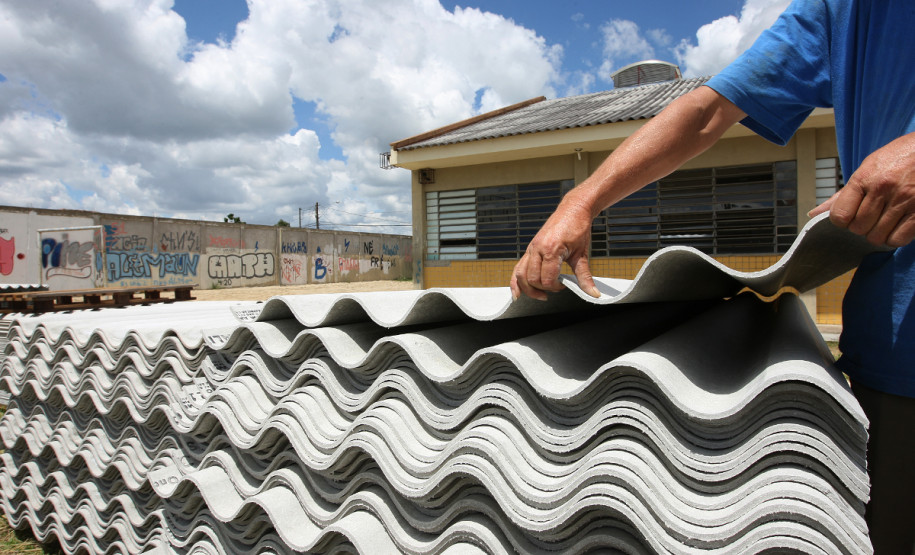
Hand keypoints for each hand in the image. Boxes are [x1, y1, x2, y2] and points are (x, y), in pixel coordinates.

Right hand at [509, 197, 600, 300]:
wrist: (573, 209)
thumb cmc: (578, 228)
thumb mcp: (582, 255)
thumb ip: (585, 277)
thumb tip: (593, 293)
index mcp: (551, 250)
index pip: (547, 279)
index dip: (556, 288)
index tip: (565, 286)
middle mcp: (537, 249)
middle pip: (532, 279)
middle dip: (543, 289)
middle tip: (556, 288)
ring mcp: (531, 248)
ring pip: (521, 274)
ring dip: (528, 289)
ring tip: (540, 296)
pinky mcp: (530, 248)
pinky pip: (518, 267)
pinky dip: (515, 281)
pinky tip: (517, 293)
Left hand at [809, 132, 914, 246]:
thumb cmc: (898, 159)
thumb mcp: (867, 168)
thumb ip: (842, 195)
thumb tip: (814, 213)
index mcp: (864, 177)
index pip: (839, 215)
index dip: (842, 221)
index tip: (850, 216)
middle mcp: (883, 188)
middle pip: (858, 228)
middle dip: (862, 227)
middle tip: (872, 217)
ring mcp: (904, 200)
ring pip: (877, 237)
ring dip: (879, 234)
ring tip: (885, 220)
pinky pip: (899, 239)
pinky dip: (896, 238)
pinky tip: (898, 226)